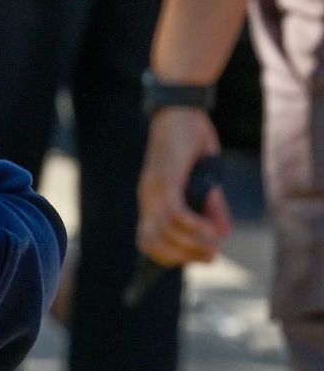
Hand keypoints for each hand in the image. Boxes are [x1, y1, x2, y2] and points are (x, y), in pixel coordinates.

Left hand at [136, 106, 229, 266]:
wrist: (180, 110)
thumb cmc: (191, 141)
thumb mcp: (205, 178)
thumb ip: (210, 204)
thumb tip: (222, 233)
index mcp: (151, 200)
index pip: (148, 240)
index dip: (167, 256)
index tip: (192, 260)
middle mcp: (148, 198)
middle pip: (152, 243)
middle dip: (181, 256)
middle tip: (210, 258)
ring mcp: (154, 189)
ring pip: (164, 232)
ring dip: (191, 245)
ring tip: (214, 248)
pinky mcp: (166, 180)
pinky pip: (176, 214)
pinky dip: (194, 227)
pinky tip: (211, 231)